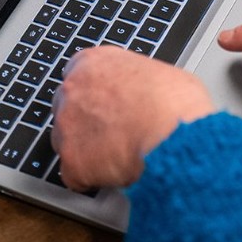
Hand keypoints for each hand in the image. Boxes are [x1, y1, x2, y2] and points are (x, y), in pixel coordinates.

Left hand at [51, 46, 215, 190]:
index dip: (95, 96)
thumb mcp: (160, 74)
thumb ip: (136, 83)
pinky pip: (75, 174)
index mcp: (94, 63)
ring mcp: (67, 125)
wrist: (171, 133)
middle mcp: (73, 89)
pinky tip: (114, 174)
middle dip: (87, 124)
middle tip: (114, 135)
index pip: (79, 77)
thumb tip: (147, 96)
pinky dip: (91, 178)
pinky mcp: (71, 160)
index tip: (107, 107)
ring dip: (87, 151)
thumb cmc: (174, 103)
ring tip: (118, 157)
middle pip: (69, 110)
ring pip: (67, 142)